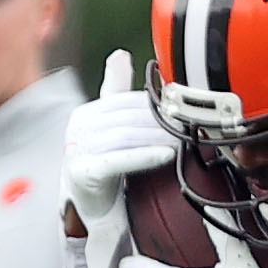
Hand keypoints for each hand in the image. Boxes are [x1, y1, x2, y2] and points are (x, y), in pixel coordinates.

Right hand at [63, 49, 174, 267]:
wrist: (94, 213)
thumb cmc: (107, 171)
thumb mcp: (113, 129)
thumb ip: (116, 94)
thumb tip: (120, 54)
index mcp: (87, 113)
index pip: (127, 102)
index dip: (157, 106)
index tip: (184, 111)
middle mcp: (78, 128)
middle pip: (127, 119)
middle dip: (161, 123)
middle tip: (191, 127)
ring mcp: (76, 149)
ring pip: (125, 137)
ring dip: (158, 138)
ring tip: (184, 142)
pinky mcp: (82, 172)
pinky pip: (117, 159)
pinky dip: (144, 156)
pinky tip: (166, 156)